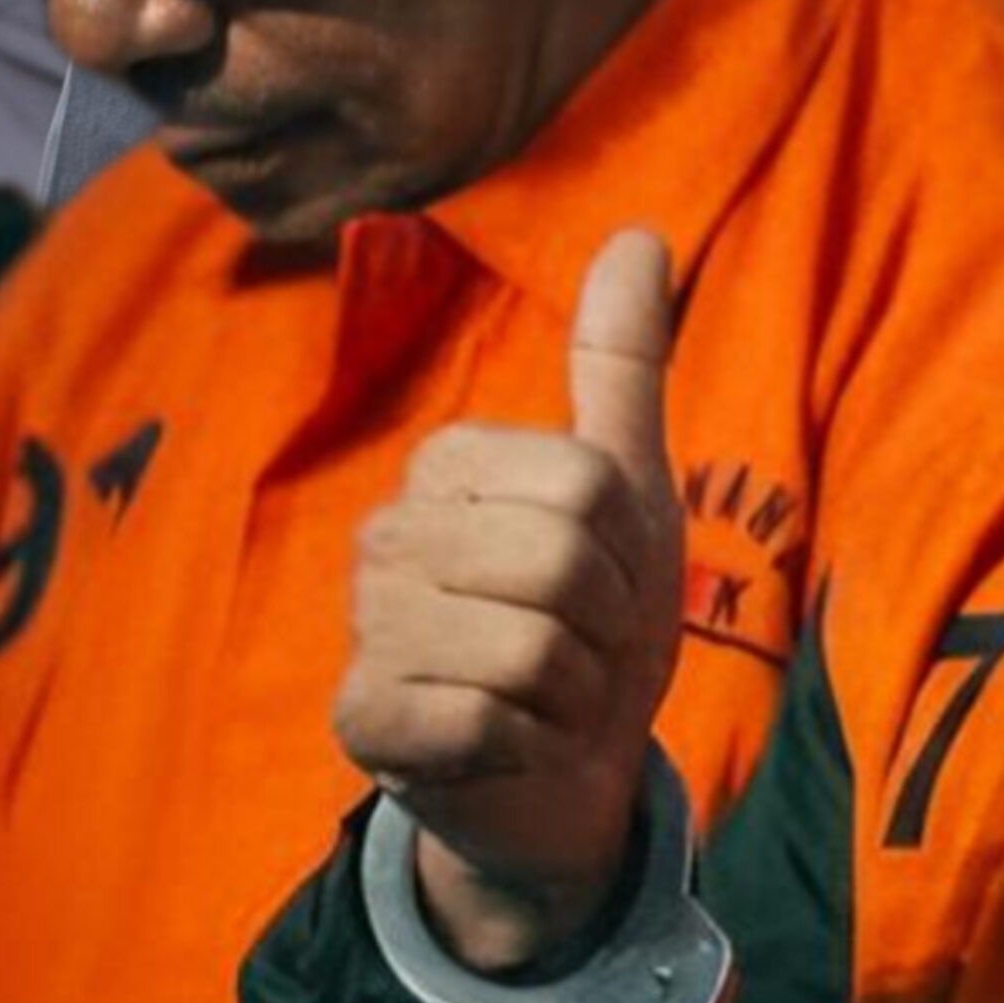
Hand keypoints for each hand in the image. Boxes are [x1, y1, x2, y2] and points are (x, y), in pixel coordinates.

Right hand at [333, 227, 682, 969]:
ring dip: (572, 689)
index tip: (609, 581)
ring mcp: (364, 629)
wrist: (572, 771)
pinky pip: (482, 718)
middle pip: (560, 558)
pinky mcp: (362, 722)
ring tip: (549, 694)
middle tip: (582, 648)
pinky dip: (528, 742)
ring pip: (527, 642)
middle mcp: (386, 535)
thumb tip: (642, 231)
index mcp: (447, 463)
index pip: (585, 485)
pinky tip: (509, 743)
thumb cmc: (597, 618)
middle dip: (605, 623)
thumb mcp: (628, 484)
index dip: (628, 548)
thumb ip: (622, 361)